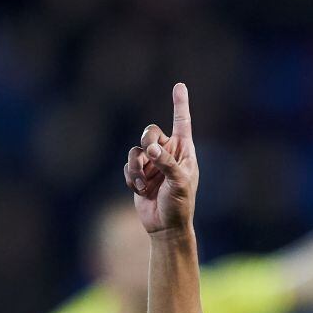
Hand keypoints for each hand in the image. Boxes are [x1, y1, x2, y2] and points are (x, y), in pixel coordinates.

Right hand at [124, 83, 199, 233]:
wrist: (165, 226)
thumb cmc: (179, 205)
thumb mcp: (179, 184)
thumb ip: (167, 164)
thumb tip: (151, 149)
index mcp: (185, 152)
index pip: (182, 123)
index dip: (180, 104)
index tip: (180, 85)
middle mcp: (168, 154)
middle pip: (150, 131)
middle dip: (147, 142)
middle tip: (150, 154)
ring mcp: (153, 163)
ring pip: (135, 150)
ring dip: (136, 167)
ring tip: (143, 185)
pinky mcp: (139, 173)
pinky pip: (128, 165)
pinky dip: (131, 177)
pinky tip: (139, 191)